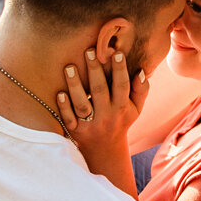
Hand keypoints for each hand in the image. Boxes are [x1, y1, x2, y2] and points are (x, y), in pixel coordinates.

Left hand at [57, 48, 147, 177]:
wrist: (105, 149)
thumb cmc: (120, 121)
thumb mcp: (135, 109)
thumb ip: (141, 90)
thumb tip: (140, 71)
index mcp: (121, 108)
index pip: (122, 86)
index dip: (120, 70)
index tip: (117, 53)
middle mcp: (106, 116)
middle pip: (99, 91)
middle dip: (95, 70)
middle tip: (89, 50)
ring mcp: (89, 124)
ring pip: (81, 104)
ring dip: (75, 85)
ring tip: (69, 67)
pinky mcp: (75, 130)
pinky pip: (68, 118)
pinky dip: (64, 106)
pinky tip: (59, 93)